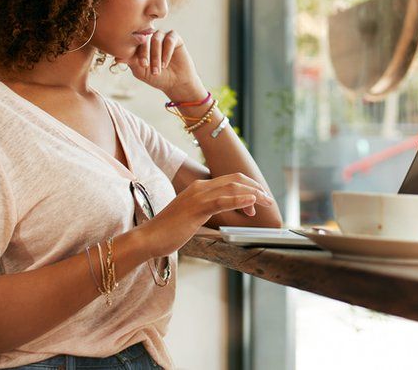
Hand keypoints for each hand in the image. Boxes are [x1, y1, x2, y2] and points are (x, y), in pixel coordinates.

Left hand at [114, 30, 205, 99]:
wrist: (175, 83)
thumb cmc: (156, 77)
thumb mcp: (140, 71)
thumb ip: (130, 61)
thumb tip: (116, 57)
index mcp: (140, 43)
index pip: (134, 41)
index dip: (135, 51)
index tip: (140, 65)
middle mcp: (150, 37)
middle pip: (144, 38)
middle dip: (145, 53)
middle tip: (146, 65)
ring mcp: (162, 36)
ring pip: (157, 39)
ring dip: (156, 55)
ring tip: (158, 69)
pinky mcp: (175, 37)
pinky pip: (169, 39)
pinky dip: (167, 52)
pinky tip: (165, 63)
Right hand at [139, 173, 274, 257]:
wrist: (149, 237)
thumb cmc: (169, 231)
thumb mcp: (193, 217)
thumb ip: (208, 211)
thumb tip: (225, 214)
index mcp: (199, 188)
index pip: (230, 180)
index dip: (248, 187)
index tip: (259, 199)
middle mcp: (200, 187)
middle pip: (235, 180)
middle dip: (255, 188)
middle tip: (268, 200)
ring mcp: (198, 196)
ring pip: (232, 188)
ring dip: (253, 194)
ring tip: (266, 201)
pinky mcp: (196, 208)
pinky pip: (222, 201)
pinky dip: (239, 200)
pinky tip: (252, 203)